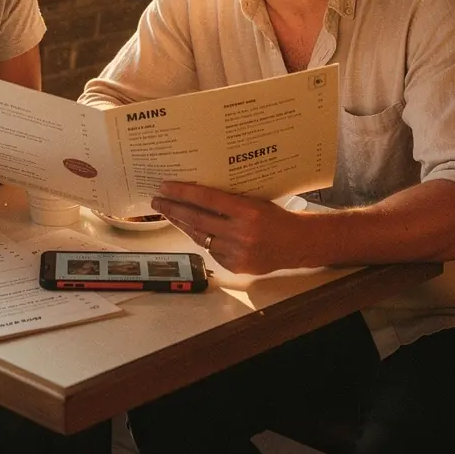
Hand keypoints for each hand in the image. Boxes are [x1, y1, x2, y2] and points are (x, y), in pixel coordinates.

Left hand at [152, 182, 310, 275]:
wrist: (297, 244)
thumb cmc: (276, 217)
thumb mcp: (254, 201)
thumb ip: (229, 200)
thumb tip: (198, 194)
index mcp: (246, 211)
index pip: (206, 198)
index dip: (183, 192)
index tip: (165, 186)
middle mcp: (240, 232)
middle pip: (197, 219)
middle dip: (173, 209)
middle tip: (157, 201)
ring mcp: (236, 252)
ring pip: (200, 237)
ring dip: (182, 225)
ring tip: (169, 214)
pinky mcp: (235, 266)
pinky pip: (211, 251)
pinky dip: (202, 240)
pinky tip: (193, 230)